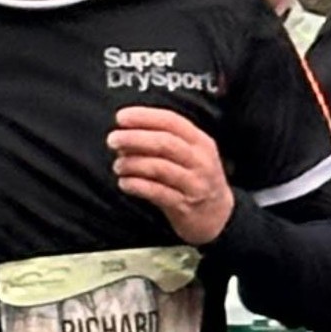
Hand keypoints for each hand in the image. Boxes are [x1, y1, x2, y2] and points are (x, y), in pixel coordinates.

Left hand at [110, 107, 235, 244]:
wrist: (217, 214)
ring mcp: (194, 184)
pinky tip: (125, 183)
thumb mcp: (190, 153)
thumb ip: (164, 140)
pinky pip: (156, 192)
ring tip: (118, 166)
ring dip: (132, 164)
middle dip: (134, 138)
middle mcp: (200, 161)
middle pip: (165, 143)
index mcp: (201, 142)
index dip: (145, 117)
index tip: (122, 117)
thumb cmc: (195, 177)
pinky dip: (136, 185)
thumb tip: (126, 133)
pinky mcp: (184, 205)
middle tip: (113, 140)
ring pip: (159, 168)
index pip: (172, 122)